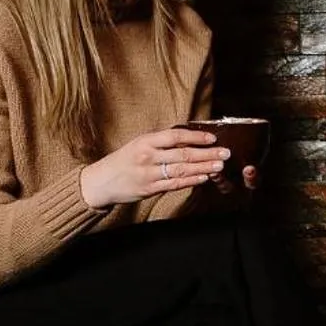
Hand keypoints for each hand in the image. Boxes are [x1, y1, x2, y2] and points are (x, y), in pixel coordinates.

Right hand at [80, 127, 228, 208]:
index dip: (196, 136)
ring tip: (220, 165)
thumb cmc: (122, 161)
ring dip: (204, 167)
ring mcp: (149, 174)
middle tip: (225, 152)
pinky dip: (191, 180)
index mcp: (145, 141)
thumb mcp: (137, 144)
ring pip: (182, 170)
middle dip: (207, 153)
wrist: (100, 182)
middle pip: (183, 154)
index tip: (212, 138)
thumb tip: (188, 138)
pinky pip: (174, 184)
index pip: (175, 136)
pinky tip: (204, 178)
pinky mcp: (149, 189)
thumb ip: (160, 142)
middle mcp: (147, 156)